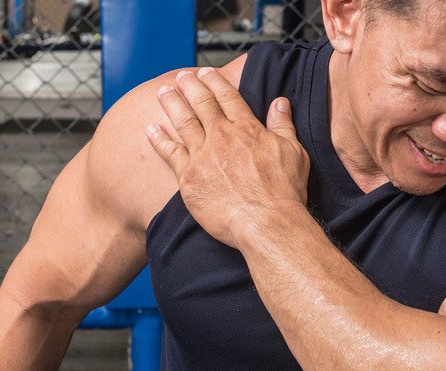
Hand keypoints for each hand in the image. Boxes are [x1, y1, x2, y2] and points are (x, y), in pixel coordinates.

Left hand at [146, 67, 309, 248]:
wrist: (266, 222)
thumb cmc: (284, 192)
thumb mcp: (294, 152)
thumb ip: (284, 125)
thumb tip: (280, 103)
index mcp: (247, 129)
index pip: (228, 97)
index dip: (215, 82)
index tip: (206, 73)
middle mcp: (222, 137)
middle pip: (202, 103)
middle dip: (190, 85)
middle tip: (182, 76)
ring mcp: (203, 155)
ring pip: (183, 121)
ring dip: (172, 103)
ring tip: (163, 92)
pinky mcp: (189, 177)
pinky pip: (169, 153)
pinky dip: (159, 139)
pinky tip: (151, 129)